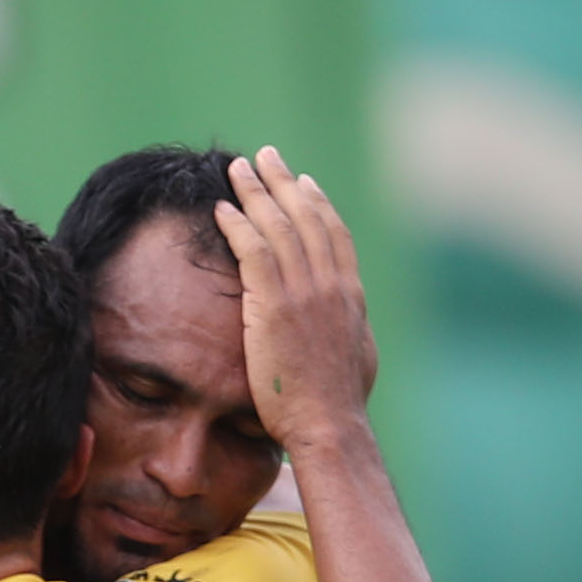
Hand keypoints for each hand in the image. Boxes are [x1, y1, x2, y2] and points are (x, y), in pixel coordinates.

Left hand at [214, 145, 380, 459]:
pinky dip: (238, 225)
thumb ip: (353, 333)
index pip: (333, 235)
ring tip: (237, 168)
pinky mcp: (273, 307)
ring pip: (277, 226)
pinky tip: (223, 208)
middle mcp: (330, 285)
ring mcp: (303, 293)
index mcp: (350, 296)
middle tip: (265, 156)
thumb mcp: (358, 360)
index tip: (303, 181)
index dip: (316, 203)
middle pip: (305, 218)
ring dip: (255, 192)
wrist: (329, 425)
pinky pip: (253, 252)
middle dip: (284, 182)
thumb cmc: (340, 406)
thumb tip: (354, 328)